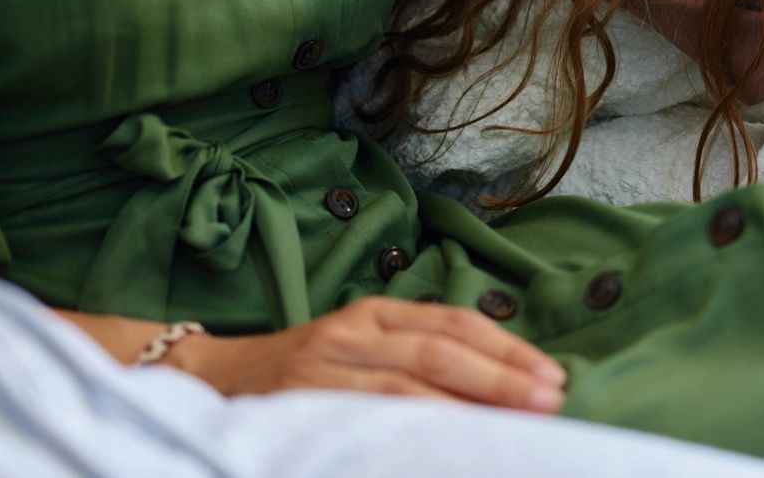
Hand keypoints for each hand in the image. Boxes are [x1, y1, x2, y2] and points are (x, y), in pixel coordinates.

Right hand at [166, 295, 566, 411]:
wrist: (212, 378)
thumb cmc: (304, 369)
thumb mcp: (361, 347)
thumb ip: (416, 358)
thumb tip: (500, 386)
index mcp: (375, 313)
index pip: (455, 323)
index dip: (507, 349)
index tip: (552, 376)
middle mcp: (353, 333)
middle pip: (440, 352)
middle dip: (500, 378)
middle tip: (549, 400)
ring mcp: (324, 369)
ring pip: (407, 389)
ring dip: (465, 409)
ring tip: (512, 428)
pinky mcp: (302, 404)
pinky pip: (365, 421)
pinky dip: (409, 435)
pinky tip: (442, 448)